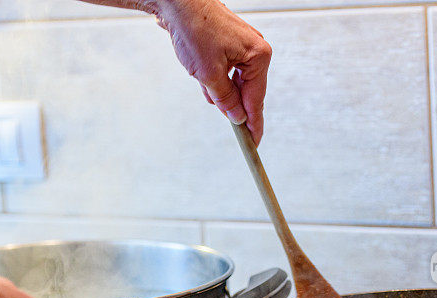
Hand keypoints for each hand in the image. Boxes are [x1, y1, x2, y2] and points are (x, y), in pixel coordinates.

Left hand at [158, 0, 271, 144]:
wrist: (177, 2)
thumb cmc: (194, 30)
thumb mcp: (209, 74)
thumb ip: (225, 99)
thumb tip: (237, 117)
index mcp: (258, 56)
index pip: (257, 100)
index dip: (254, 124)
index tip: (254, 144)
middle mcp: (255, 50)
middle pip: (247, 91)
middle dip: (230, 103)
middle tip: (222, 116)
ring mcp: (243, 46)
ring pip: (234, 82)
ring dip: (218, 89)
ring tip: (201, 78)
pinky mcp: (230, 44)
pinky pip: (227, 70)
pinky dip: (215, 78)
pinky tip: (202, 75)